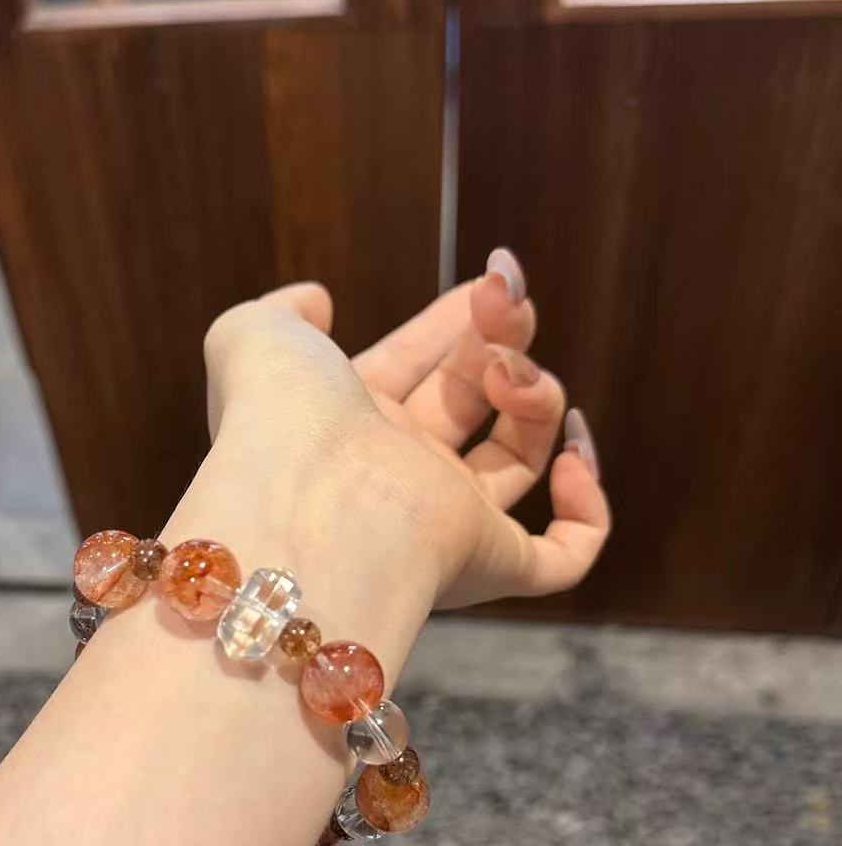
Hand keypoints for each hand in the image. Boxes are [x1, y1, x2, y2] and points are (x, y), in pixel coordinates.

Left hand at [202, 248, 609, 609]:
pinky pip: (560, 559)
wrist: (304, 499)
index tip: (492, 280)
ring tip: (510, 373)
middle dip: (501, 340)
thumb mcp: (258, 333)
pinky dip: (586, 512)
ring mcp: (446, 524)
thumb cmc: (279, 415)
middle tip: (507, 304)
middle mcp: (397, 473)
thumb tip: (316, 300)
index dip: (454, 321)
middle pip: (474, 400)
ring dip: (537, 397)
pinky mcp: (489, 565)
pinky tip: (569, 453)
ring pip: (520, 459)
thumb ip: (281, 309)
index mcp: (349, 422)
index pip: (416, 365)